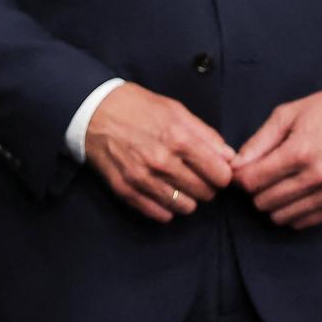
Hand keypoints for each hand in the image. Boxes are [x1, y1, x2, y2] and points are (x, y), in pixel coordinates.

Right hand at [83, 83, 234, 222]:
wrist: (92, 111)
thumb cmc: (136, 106)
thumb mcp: (175, 109)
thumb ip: (205, 134)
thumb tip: (228, 157)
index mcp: (178, 139)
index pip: (220, 174)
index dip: (223, 173)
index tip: (216, 170)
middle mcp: (162, 162)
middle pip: (206, 193)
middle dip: (207, 186)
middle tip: (197, 176)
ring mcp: (143, 179)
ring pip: (185, 207)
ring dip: (188, 198)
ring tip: (180, 185)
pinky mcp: (126, 190)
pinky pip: (159, 214)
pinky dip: (166, 208)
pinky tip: (163, 193)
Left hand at [232, 89, 321, 229]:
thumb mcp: (285, 115)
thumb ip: (257, 142)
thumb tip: (235, 165)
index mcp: (300, 152)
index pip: (252, 181)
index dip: (239, 177)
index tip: (241, 170)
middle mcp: (316, 177)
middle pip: (264, 201)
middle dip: (254, 191)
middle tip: (258, 176)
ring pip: (281, 216)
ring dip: (271, 204)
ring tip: (274, 186)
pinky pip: (304, 222)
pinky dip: (291, 214)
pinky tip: (289, 198)